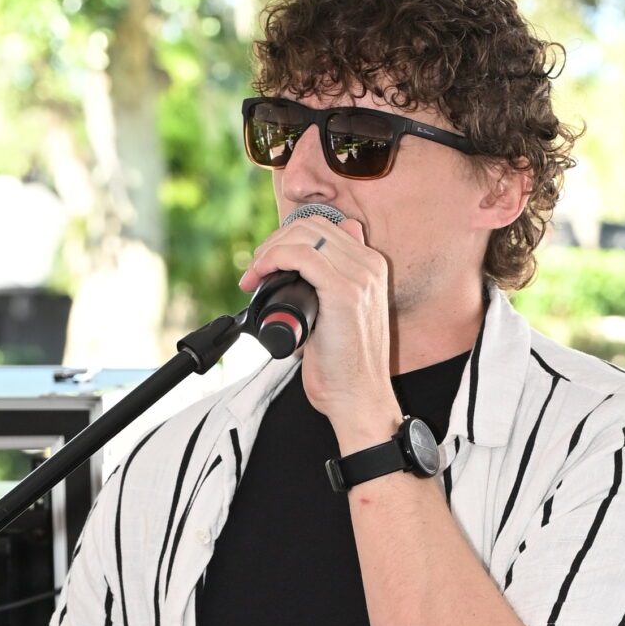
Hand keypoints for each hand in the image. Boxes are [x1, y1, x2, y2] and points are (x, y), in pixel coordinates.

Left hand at [239, 210, 397, 444]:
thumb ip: (324, 292)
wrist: (359, 400)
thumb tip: (296, 276)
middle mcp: (370, 266)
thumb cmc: (344, 370)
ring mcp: (360, 276)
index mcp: (371, 268)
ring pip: (304, 235)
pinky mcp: (344, 292)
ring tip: (253, 274)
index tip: (267, 262)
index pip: (325, 228)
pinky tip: (260, 275)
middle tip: (255, 268)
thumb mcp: (337, 320)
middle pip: (312, 225)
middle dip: (275, 240)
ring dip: (269, 249)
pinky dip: (274, 258)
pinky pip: (301, 255)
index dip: (288, 238)